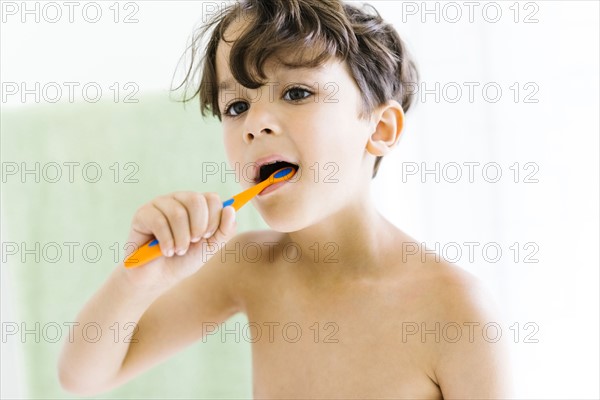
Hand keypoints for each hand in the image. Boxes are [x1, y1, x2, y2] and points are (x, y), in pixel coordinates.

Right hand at [120, 192, 236, 290]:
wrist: (159, 277)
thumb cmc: (185, 259)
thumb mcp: (211, 247)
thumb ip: (225, 230)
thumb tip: (231, 209)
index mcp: (197, 205)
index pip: (212, 198)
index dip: (214, 218)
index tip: (208, 235)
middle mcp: (179, 200)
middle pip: (195, 200)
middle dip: (198, 227)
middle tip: (193, 242)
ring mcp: (160, 204)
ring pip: (177, 213)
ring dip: (182, 239)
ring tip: (178, 250)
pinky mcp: (143, 214)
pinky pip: (159, 221)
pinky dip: (166, 241)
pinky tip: (165, 251)